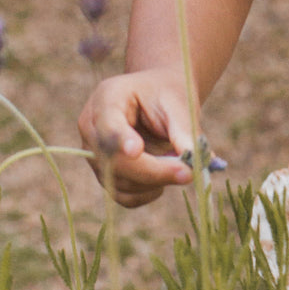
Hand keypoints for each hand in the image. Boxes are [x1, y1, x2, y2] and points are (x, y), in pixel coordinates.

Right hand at [78, 69, 195, 205]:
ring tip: (182, 166)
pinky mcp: (104, 175)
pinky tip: (165, 178)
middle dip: (152, 171)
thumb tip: (195, 165)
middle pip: (113, 161)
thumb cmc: (168, 93)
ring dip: (154, 182)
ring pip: (118, 183)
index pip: (107, 124)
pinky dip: (147, 193)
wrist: (160, 94)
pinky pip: (122, 196)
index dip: (120, 140)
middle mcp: (92, 128)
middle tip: (188, 172)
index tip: (137, 151)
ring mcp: (94, 154)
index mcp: (107, 98)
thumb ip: (184, 131)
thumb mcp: (179, 103)